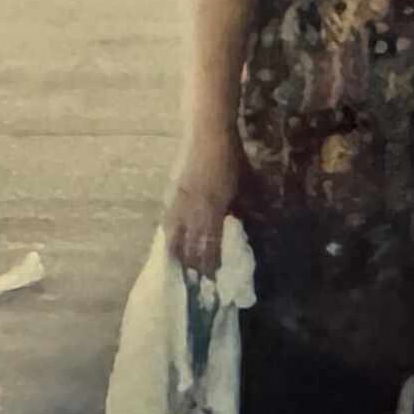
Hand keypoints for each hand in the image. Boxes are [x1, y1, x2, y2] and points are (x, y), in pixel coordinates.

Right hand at [162, 132, 240, 273]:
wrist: (207, 131)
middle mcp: (193, 207)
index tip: (212, 278)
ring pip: (173, 234)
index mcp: (214, 206)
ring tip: (177, 267)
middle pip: (190, 243)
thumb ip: (245, 205)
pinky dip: (168, 234)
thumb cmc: (231, 156)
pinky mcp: (170, 192)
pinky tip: (169, 241)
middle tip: (195, 281)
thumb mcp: (244, 182)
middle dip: (192, 263)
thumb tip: (245, 223)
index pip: (210, 243)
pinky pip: (167, 220)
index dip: (211, 262)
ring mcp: (179, 200)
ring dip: (176, 252)